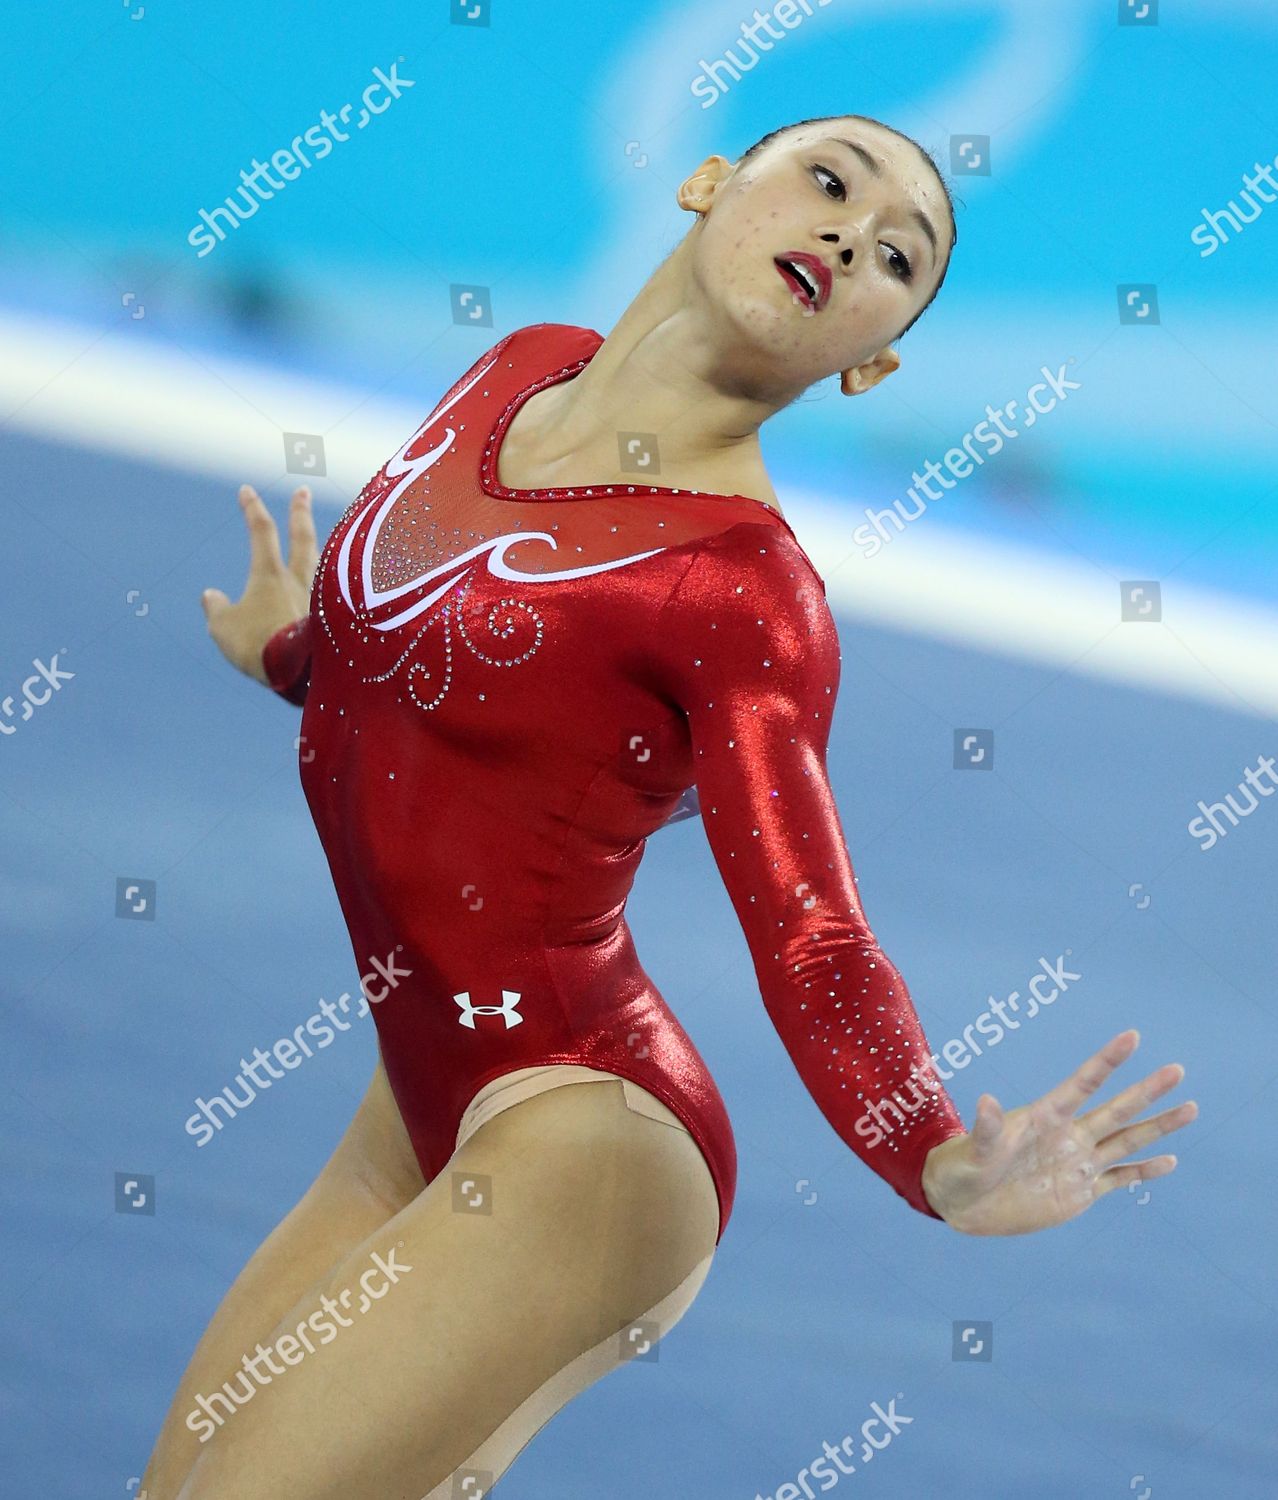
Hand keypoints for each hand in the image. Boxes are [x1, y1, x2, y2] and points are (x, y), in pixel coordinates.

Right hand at [201, 485, 318, 684]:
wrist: (302, 673)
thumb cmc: (258, 646)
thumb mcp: (223, 628)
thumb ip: (217, 610)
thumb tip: (209, 595)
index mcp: (270, 576)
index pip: (261, 531)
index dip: (252, 509)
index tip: (247, 490)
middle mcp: (301, 581)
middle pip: (304, 538)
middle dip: (300, 512)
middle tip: (304, 491)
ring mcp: (321, 601)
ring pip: (323, 566)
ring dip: (323, 549)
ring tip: (327, 538)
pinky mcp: (335, 623)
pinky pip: (335, 598)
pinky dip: (336, 589)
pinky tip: (341, 595)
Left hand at [920, 1029, 1196, 1234]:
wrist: (962, 1203)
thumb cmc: (962, 1168)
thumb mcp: (975, 1149)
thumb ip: (987, 1128)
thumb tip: (986, 1100)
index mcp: (1045, 1118)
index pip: (1083, 1084)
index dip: (1107, 1061)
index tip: (1132, 1036)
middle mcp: (1068, 1136)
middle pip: (1116, 1109)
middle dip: (1147, 1091)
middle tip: (1177, 1069)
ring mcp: (1078, 1163)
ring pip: (1127, 1141)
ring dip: (1158, 1127)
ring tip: (1190, 1108)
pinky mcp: (1080, 1192)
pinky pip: (1119, 1178)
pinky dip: (1144, 1172)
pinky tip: (1169, 1161)